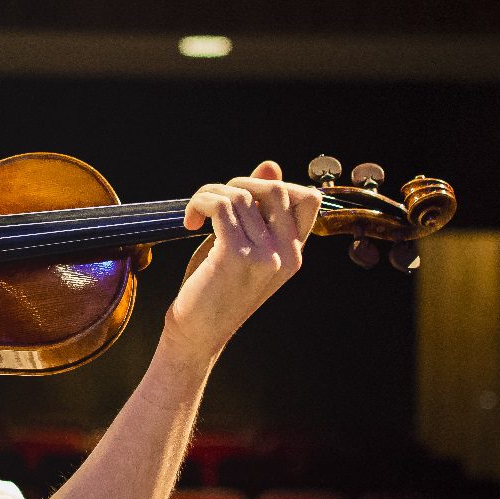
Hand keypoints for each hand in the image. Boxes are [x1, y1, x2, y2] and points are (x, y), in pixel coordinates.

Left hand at [164, 160, 322, 357]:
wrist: (196, 333)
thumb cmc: (215, 288)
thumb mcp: (243, 246)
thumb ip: (257, 209)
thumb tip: (270, 165)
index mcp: (293, 253)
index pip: (309, 199)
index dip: (276, 186)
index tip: (244, 200)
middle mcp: (286, 254)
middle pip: (277, 188)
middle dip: (240, 183)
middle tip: (215, 204)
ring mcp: (264, 255)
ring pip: (240, 194)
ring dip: (210, 194)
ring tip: (196, 214)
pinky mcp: (236, 255)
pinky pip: (220, 205)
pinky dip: (199, 203)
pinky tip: (189, 221)